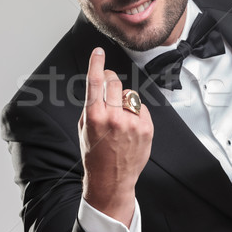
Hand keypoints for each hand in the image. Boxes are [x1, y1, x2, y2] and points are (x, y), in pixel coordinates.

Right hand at [79, 47, 153, 226]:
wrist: (111, 179)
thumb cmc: (95, 154)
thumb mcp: (84, 128)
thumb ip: (92, 106)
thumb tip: (101, 85)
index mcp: (94, 117)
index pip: (95, 82)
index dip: (96, 63)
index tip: (98, 52)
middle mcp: (114, 118)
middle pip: (114, 82)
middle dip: (110, 80)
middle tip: (108, 86)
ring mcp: (132, 123)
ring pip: (129, 94)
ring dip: (123, 99)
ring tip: (119, 118)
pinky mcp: (146, 128)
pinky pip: (141, 107)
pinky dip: (135, 112)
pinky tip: (130, 127)